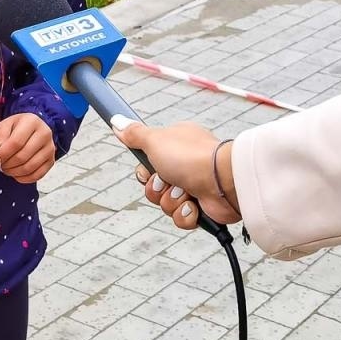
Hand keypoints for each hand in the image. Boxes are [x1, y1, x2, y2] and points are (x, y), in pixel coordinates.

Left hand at [0, 113, 55, 184]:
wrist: (32, 130)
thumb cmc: (16, 128)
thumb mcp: (5, 126)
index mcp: (32, 122)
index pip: (16, 142)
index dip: (3, 154)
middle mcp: (45, 134)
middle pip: (22, 156)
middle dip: (7, 164)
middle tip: (0, 165)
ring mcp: (50, 148)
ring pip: (29, 167)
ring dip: (14, 172)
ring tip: (6, 169)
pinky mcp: (51, 161)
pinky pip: (37, 175)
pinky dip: (23, 178)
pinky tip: (16, 174)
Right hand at [115, 120, 242, 232]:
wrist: (224, 182)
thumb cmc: (192, 157)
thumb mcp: (155, 140)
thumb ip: (134, 134)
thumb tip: (117, 121)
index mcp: (174, 146)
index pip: (147, 164)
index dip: (144, 172)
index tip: (149, 170)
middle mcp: (184, 165)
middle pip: (153, 187)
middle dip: (157, 189)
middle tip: (168, 181)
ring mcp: (194, 186)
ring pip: (165, 204)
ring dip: (172, 201)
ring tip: (186, 192)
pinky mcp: (202, 207)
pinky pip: (181, 218)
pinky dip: (185, 214)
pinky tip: (194, 205)